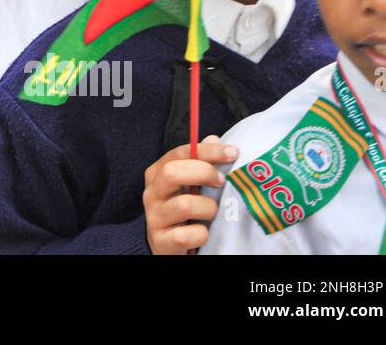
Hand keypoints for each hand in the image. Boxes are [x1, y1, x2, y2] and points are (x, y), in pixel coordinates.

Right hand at [143, 135, 237, 254]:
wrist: (168, 247)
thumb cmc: (183, 213)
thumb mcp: (189, 186)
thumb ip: (199, 163)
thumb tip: (214, 139)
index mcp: (157, 174)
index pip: (180, 153)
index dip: (207, 151)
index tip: (232, 152)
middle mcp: (152, 193)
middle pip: (173, 172)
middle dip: (204, 173)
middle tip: (222, 182)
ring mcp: (155, 218)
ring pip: (184, 205)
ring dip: (208, 208)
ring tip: (213, 213)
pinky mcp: (162, 242)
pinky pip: (187, 235)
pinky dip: (202, 234)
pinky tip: (204, 234)